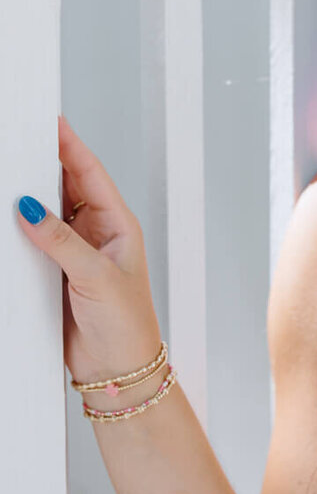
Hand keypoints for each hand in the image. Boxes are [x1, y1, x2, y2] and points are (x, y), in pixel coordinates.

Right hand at [15, 114, 163, 387]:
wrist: (118, 371)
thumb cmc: (126, 326)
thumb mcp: (94, 277)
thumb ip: (61, 242)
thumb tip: (30, 208)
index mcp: (118, 226)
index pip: (90, 174)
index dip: (69, 145)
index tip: (49, 121)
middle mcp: (97, 234)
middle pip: (65, 187)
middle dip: (42, 164)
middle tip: (16, 142)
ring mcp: (74, 252)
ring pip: (46, 213)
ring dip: (28, 197)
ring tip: (6, 173)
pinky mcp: (55, 272)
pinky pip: (33, 241)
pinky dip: (18, 230)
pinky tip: (4, 219)